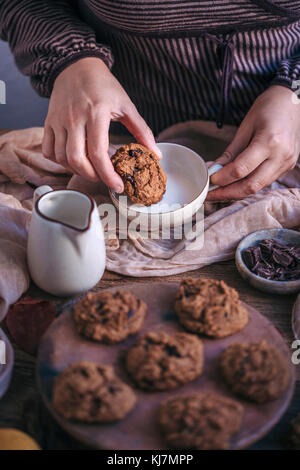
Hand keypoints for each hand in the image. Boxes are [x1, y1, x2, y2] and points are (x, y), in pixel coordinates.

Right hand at [42, 58, 160, 191]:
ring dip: (76, 170)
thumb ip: (142, 130)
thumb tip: (155, 154)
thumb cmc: (103, 86)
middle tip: (104, 178)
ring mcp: (58, 121)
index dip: (108, 175)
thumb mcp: (126, 104)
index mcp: (96, 113)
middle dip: (92, 176)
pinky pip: (48, 150)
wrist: (76, 66)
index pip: (99, 153)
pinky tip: (73, 161)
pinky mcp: (49, 122)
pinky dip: (59, 162)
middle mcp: (74, 119)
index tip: (117, 185)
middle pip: (77, 160)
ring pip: (61, 158)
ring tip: (91, 170)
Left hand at [206, 85, 299, 200]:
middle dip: (228, 193)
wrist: (292, 101)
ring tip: (219, 191)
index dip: (223, 178)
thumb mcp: (245, 126)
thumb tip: (213, 169)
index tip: (210, 179)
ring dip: (237, 192)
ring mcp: (287, 163)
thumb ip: (230, 152)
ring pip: (258, 187)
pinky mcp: (287, 167)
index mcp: (270, 141)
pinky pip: (264, 182)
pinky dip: (248, 185)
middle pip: (251, 185)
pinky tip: (234, 184)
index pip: (241, 169)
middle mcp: (281, 156)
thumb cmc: (268, 108)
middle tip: (210, 194)